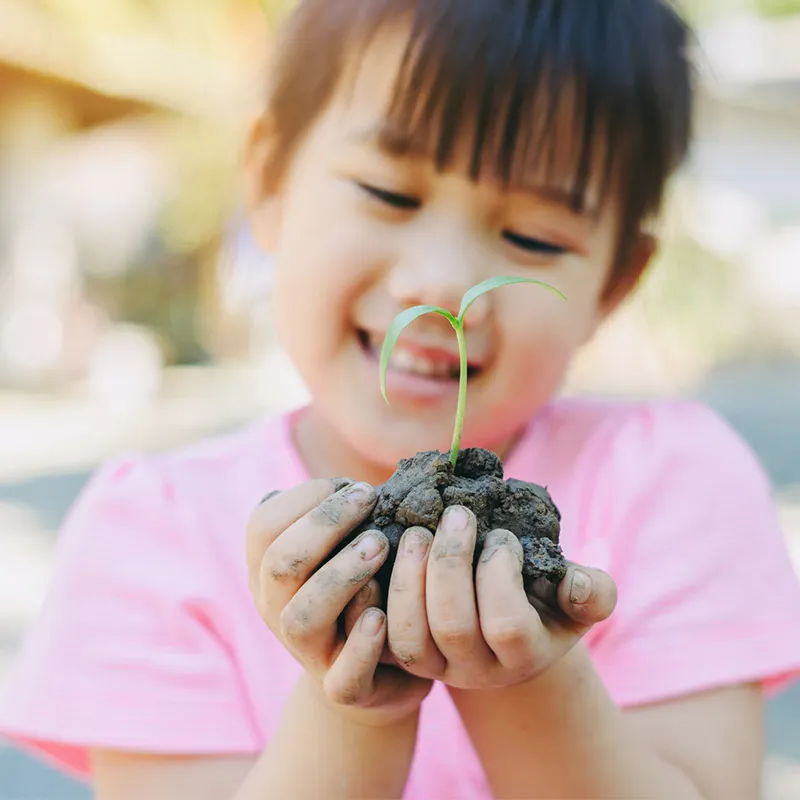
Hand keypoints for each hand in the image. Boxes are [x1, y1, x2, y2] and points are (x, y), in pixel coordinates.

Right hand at [245, 480, 431, 724]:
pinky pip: (343, 675)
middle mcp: (278, 610)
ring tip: (380, 545)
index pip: (262, 526)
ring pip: (303, 617)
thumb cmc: (359, 590)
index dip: (303, 497)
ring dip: (342, 574)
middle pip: (279, 564)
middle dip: (325, 524)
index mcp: (269, 571)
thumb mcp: (339, 549)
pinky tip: (383, 615)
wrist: (374, 672)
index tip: (349, 483)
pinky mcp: (342, 689)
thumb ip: (340, 518)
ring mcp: (307, 653)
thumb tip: (355, 485)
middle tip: (370, 499)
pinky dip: (362, 643)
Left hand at [386, 505, 616, 689]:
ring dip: (408, 575)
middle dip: (450, 562)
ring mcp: (434, 666)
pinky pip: (379, 633)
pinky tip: (386, 552)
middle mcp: (475, 670)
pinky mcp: (401, 654)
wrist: (503, 624)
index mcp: (522, 654)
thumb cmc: (541, 600)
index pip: (506, 624)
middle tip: (456, 514)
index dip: (499, 573)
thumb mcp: (575, 597)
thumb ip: (592, 592)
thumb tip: (575, 584)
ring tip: (417, 531)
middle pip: (452, 625)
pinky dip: (377, 593)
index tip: (501, 535)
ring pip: (409, 634)